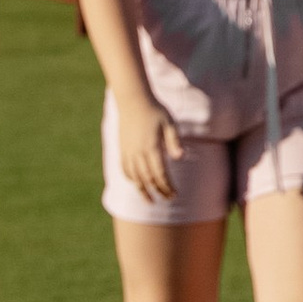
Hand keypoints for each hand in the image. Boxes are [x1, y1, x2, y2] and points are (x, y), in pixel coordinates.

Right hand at [112, 90, 183, 205]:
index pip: (159, 174)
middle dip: (158, 191)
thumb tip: (180, 158)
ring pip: (134, 177)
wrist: (133, 100)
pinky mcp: (122, 149)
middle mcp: (138, 152)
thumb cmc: (155, 111)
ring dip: (142, 190)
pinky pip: (125, 169)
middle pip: (147, 179)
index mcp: (151, 147)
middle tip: (167, 199)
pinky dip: (131, 179)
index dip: (167, 187)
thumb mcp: (169, 123)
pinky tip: (137, 184)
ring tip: (150, 201)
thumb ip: (174, 141)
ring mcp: (128, 152)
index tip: (174, 194)